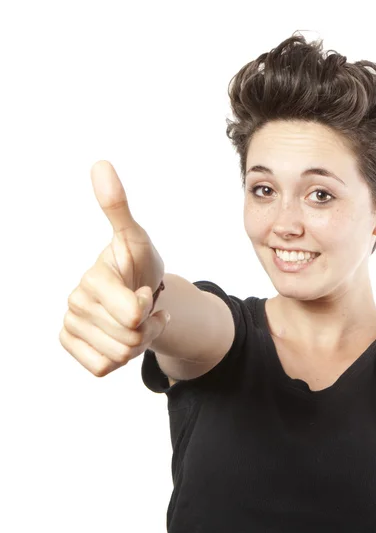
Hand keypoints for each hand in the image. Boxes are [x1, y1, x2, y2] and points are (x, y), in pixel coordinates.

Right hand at [59, 161, 169, 375]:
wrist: (138, 289)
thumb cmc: (140, 264)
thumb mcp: (137, 239)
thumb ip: (118, 208)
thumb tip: (101, 164)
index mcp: (92, 278)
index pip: (133, 315)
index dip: (148, 309)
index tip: (145, 293)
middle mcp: (75, 302)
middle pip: (128, 340)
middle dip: (147, 328)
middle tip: (145, 308)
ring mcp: (71, 325)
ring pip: (119, 355)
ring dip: (138, 341)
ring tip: (136, 320)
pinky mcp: (71, 343)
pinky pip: (102, 368)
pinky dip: (121, 357)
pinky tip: (123, 334)